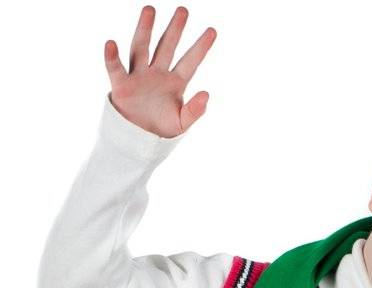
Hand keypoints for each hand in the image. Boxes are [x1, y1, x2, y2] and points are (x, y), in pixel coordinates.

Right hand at [104, 5, 216, 136]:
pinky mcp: (122, 85)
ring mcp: (139, 77)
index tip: (213, 31)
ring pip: (142, 48)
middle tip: (183, 10)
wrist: (138, 143)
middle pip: (166, 46)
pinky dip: (112, 57)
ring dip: (145, 29)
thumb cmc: (161, 132)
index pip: (190, 61)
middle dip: (175, 29)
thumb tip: (206, 94)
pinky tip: (111, 43)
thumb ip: (195, 110)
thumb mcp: (182, 124)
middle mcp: (157, 74)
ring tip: (150, 9)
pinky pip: (116, 68)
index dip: (201, 47)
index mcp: (175, 83)